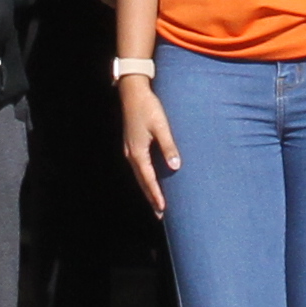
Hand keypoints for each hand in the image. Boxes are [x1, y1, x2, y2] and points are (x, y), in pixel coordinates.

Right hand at [118, 75, 176, 215]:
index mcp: (138, 153)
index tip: (163, 209)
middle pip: (142, 182)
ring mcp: (130, 150)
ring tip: (156, 202)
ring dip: (148, 189)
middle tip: (160, 214)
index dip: (156, 195)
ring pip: (140, 175)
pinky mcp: (132, 145)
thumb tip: (175, 166)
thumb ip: (168, 146)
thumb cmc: (148, 108)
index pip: (148, 180)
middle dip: (151, 198)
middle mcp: (131, 154)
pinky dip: (145, 178)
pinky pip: (139, 167)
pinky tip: (151, 180)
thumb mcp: (161, 126)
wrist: (133, 93)